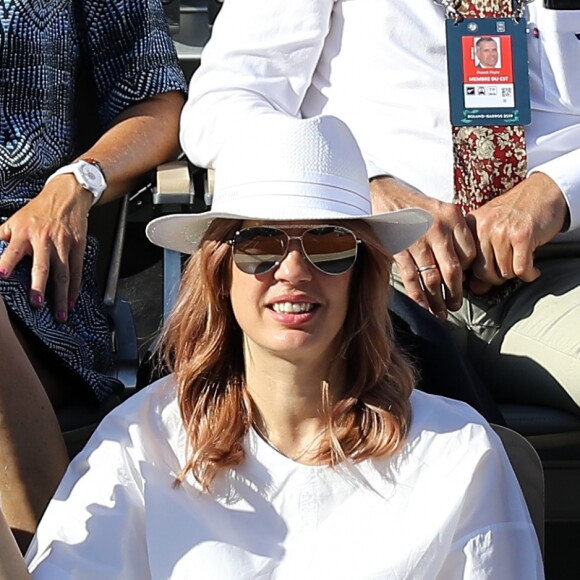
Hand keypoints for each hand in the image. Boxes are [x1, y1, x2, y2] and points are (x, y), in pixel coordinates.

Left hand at [0, 175, 92, 321]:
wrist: (67, 195)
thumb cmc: (39, 210)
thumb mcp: (15, 219)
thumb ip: (1, 237)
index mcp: (24, 233)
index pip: (12, 251)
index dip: (6, 263)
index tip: (1, 275)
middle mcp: (44, 239)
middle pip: (42, 266)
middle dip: (39, 286)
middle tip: (37, 303)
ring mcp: (63, 244)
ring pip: (62, 273)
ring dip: (62, 296)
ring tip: (60, 314)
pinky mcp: (78, 246)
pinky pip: (77, 271)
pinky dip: (75, 288)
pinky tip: (72, 301)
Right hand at [370, 177, 476, 318]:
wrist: (383, 193)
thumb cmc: (414, 205)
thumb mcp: (440, 209)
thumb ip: (453, 232)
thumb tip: (462, 266)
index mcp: (452, 216)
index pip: (469, 254)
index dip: (466, 273)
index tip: (462, 283)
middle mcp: (437, 228)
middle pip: (453, 270)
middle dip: (455, 294)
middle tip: (455, 306)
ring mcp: (417, 239)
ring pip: (432, 278)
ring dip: (437, 300)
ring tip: (440, 312)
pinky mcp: (398, 248)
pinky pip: (411, 278)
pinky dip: (418, 295)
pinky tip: (423, 305)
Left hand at [465, 172, 568, 293]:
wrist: (544, 190)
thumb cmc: (516, 211)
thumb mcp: (492, 230)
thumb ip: (481, 257)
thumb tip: (476, 289)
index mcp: (471, 225)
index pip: (465, 264)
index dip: (477, 275)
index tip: (487, 275)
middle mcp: (483, 228)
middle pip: (483, 272)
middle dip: (497, 278)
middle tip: (507, 271)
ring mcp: (502, 231)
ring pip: (503, 272)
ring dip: (515, 274)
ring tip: (521, 263)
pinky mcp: (522, 236)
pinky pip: (521, 269)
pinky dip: (529, 274)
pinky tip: (532, 269)